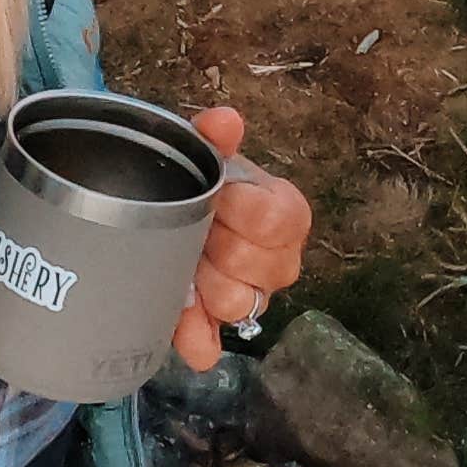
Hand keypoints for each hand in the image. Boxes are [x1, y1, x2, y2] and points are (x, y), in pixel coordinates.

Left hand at [170, 104, 310, 371]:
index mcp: (287, 215)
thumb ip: (216, 136)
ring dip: (203, 284)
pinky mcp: (217, 328)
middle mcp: (279, 262)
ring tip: (182, 260)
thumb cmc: (208, 183)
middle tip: (194, 228)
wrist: (179, 210)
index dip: (241, 211)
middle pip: (256, 267)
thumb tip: (225, 121)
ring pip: (236, 304)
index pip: (278, 222)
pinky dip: (194, 338)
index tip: (219, 198)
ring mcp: (251, 299)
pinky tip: (180, 327)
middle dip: (217, 246)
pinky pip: (211, 345)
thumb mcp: (211, 155)